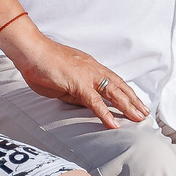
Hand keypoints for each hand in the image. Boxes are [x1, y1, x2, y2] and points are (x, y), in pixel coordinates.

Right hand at [3, 22, 149, 128]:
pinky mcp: (78, 84)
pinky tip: (114, 124)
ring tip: (138, 118)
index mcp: (90, 67)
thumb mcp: (64, 80)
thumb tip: (85, 103)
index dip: (126, 91)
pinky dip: (105, 114)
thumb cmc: (42, 63)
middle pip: (119, 86)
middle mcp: (93, 69)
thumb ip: (76, 91)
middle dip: (133, 100)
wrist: (31, 51)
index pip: (113, 80)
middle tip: (144, 113)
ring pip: (113, 92)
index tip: (135, 101)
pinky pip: (95, 102)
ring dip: (127, 106)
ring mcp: (87, 76)